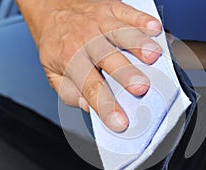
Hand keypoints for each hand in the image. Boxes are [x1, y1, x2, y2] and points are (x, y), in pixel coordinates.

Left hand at [16, 0, 161, 131]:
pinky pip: (128, 13)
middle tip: (141, 88)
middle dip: (126, 74)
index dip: (106, 107)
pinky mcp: (111, 9)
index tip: (121, 123)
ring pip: (121, 33)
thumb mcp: (51, 72)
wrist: (51, 7)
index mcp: (71, 60)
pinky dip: (142, 20)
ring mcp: (100, 23)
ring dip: (138, 44)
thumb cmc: (57, 42)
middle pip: (108, 59)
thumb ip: (69, 92)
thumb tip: (88, 106)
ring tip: (153, 56)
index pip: (90, 88)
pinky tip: (154, 28)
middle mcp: (86, 41)